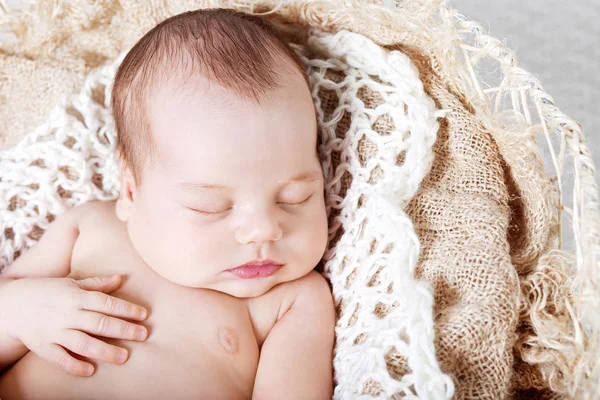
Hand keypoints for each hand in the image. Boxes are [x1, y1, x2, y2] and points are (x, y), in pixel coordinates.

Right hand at [1, 275, 147, 376]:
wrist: (13, 305)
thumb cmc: (49, 292)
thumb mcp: (72, 283)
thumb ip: (97, 284)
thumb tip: (120, 279)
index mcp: (77, 297)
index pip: (106, 303)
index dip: (126, 309)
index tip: (144, 315)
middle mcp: (68, 315)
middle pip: (99, 323)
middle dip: (123, 330)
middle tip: (143, 335)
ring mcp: (56, 332)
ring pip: (83, 343)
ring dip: (105, 351)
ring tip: (124, 357)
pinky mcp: (44, 347)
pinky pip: (60, 359)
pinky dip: (74, 366)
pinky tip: (90, 370)